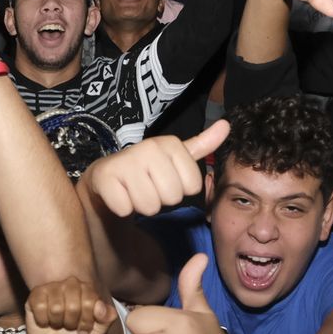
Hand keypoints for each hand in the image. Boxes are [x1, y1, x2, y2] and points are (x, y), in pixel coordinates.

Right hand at [23, 277, 115, 333]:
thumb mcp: (97, 331)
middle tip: (70, 326)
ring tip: (58, 324)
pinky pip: (40, 307)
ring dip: (57, 323)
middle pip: (73, 305)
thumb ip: (107, 318)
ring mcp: (51, 287)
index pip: (90, 301)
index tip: (84, 328)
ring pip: (56, 307)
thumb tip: (101, 307)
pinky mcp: (35, 295)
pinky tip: (45, 321)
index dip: (87, 320)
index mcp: (86, 289)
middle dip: (72, 323)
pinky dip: (43, 321)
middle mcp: (69, 284)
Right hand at [85, 120, 228, 216]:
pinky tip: (120, 194)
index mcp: (171, 144)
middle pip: (172, 197)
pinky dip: (123, 208)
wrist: (109, 174)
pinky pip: (125, 208)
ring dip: (142, 205)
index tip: (165, 178)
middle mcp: (148, 147)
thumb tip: (227, 125)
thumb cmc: (148, 168)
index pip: (193, 186)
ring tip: (134, 190)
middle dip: (161, 199)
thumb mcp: (176, 156)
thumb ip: (203, 144)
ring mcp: (125, 161)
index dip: (180, 189)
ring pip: (150, 206)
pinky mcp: (105, 177)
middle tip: (148, 186)